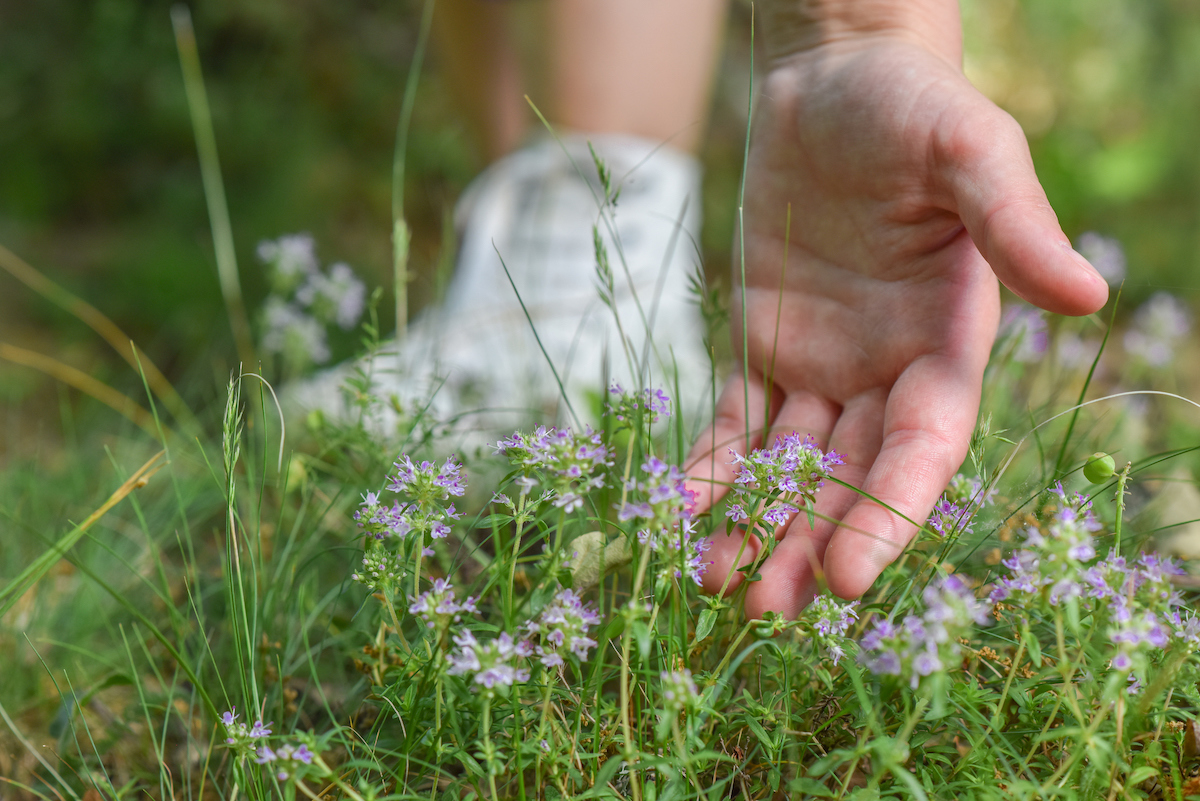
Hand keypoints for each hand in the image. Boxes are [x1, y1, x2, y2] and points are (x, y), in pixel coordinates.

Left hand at [685, 30, 1107, 617]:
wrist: (830, 78)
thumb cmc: (910, 103)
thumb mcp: (968, 149)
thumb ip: (1011, 224)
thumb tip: (1087, 296)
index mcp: (947, 341)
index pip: (921, 446)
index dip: (887, 512)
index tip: (846, 576)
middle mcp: (887, 369)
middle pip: (851, 476)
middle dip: (810, 542)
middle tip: (764, 609)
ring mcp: (824, 364)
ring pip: (792, 464)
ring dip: (757, 523)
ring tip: (715, 584)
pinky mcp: (766, 344)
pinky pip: (738, 417)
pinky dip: (714, 463)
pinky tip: (684, 506)